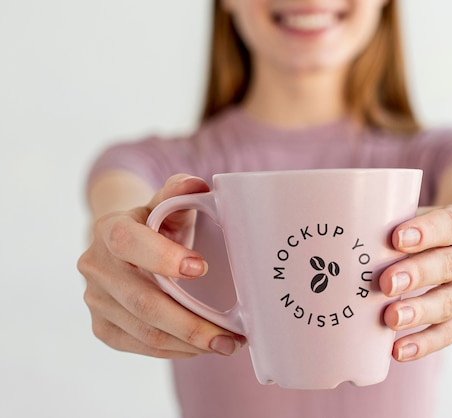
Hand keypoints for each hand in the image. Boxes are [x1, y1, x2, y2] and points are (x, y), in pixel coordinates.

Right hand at [77, 174, 245, 357]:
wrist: (123, 245)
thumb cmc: (155, 222)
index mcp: (110, 229)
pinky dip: (176, 351)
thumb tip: (198, 183)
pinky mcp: (103, 326)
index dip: (163, 257)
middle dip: (192, 323)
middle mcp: (96, 266)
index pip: (129, 243)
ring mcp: (96, 300)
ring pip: (145, 331)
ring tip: (227, 345)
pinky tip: (202, 348)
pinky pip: (141, 346)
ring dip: (190, 344)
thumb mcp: (167, 202)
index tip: (201, 268)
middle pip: (144, 302)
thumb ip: (180, 191)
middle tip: (231, 336)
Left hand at [380, 204, 451, 361]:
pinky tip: (398, 350)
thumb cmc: (445, 233)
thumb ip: (404, 225)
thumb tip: (357, 236)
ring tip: (391, 318)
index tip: (397, 238)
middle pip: (449, 266)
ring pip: (449, 304)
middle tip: (386, 282)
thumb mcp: (434, 218)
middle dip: (417, 275)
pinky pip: (448, 335)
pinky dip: (422, 344)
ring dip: (419, 312)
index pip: (451, 225)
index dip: (426, 232)